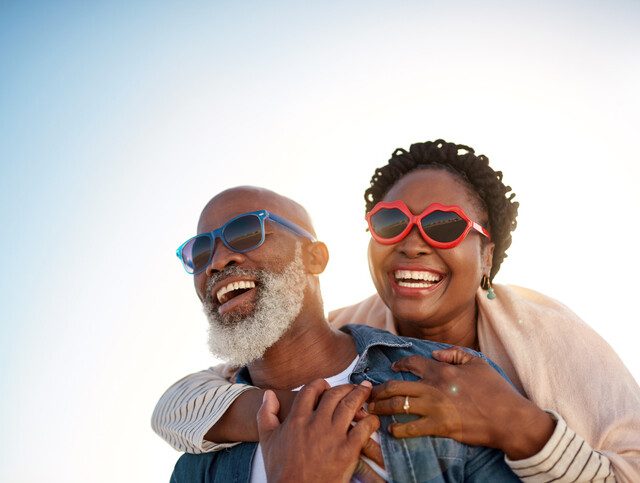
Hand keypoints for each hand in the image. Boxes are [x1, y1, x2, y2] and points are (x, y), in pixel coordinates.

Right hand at [257, 379, 380, 482]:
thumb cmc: (281, 471)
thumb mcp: (267, 440)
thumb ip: (266, 414)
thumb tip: (268, 395)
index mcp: (297, 419)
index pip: (311, 390)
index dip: (321, 384)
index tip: (326, 386)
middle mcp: (316, 423)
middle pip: (334, 394)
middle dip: (346, 387)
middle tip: (353, 386)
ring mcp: (333, 436)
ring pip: (350, 405)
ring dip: (360, 395)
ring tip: (366, 391)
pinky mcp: (348, 450)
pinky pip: (364, 428)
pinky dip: (370, 420)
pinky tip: (372, 419)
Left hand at [368, 348, 554, 459]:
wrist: (509, 418)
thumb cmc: (495, 389)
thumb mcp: (477, 362)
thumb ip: (454, 354)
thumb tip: (435, 353)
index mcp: (442, 370)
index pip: (412, 363)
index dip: (399, 365)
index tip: (392, 369)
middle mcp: (433, 387)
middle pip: (396, 386)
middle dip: (378, 390)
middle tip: (369, 394)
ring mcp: (434, 408)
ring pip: (398, 406)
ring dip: (381, 408)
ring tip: (372, 411)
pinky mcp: (439, 427)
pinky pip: (411, 428)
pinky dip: (398, 429)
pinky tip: (391, 430)